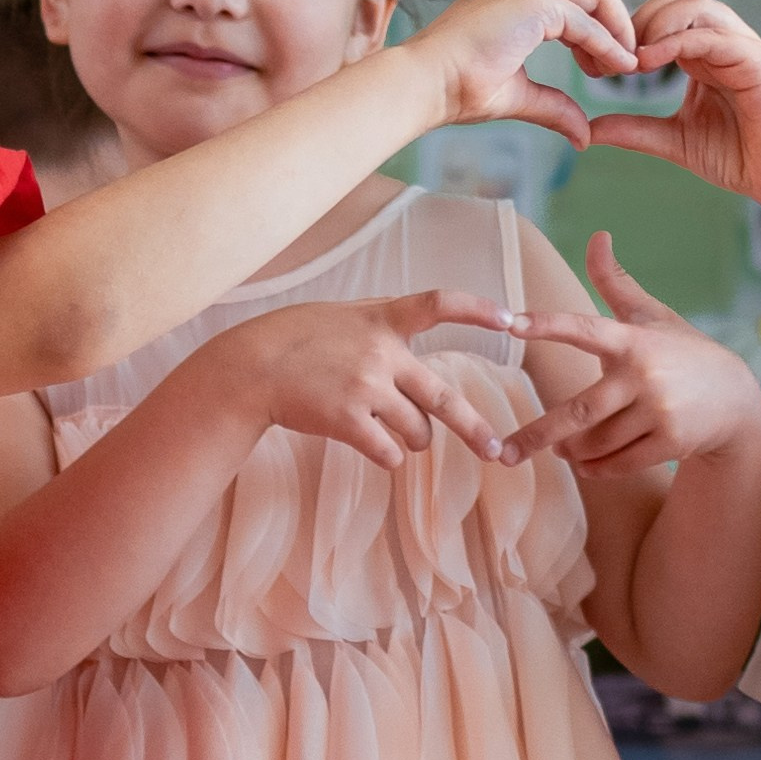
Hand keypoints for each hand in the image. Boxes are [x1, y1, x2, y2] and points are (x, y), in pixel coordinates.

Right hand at [193, 290, 512, 469]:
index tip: (511, 318)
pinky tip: (373, 447)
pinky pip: (389, 453)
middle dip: (474, 428)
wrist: (249, 367)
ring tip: (391, 432)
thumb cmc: (295, 339)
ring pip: (416, 432)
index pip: (440, 303)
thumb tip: (421, 335)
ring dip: (412, 440)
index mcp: (382, 319)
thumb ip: (382, 325)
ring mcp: (365, 388)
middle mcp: (381, 352)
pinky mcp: (347, 420)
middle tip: (496, 450)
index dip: (479, 310)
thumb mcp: (342, 316)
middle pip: (443, 399)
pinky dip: (387, 456)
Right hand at [402, 0, 637, 148]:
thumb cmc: (456, 90)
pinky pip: (586, 21)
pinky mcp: (533, 0)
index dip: (596, 31)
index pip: (570, 0)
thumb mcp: (517, 94)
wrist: (425, 84)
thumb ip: (553, 106)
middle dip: (616, 23)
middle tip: (624, 64)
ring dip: (617, 30)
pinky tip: (618, 68)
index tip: (602, 68)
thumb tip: (584, 135)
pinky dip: (607, 43)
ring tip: (624, 67)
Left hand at [501, 233, 760, 478]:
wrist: (737, 401)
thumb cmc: (683, 352)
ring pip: (596, 441)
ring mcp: (659, 410)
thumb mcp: (652, 316)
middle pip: (579, 411)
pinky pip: (617, 463)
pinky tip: (583, 464)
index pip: (583, 327)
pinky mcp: (671, 442)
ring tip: (558, 448)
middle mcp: (644, 374)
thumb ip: (617, 282)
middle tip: (503, 451)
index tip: (511, 323)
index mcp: (632, 340)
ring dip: (570, 450)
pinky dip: (594, 467)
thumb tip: (597, 235)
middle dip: (537, 433)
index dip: (547, 324)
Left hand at [588, 0, 760, 209]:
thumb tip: (589, 130)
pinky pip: (713, 35)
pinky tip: (649, 62)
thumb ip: (635, 130)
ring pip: (695, 5)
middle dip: (638, 19)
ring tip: (631, 57)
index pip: (662, 13)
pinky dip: (678, 41)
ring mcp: (742, 47)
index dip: (628, 28)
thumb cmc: (738, 157)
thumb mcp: (674, 141)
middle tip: (612, 55)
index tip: (599, 61)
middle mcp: (723, 42)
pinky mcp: (757, 61)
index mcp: (703, 53)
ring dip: (655, 24)